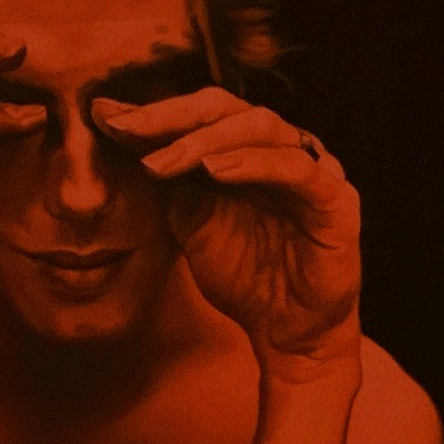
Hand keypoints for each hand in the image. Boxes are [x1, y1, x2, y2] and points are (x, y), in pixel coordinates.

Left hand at [97, 89, 361, 370]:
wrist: (285, 334)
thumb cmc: (244, 276)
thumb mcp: (190, 220)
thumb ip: (165, 175)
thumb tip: (113, 124)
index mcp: (247, 149)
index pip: (200, 114)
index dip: (155, 114)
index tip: (107, 119)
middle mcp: (281, 148)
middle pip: (227, 108)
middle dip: (174, 117)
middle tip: (130, 129)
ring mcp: (312, 169)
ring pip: (260, 128)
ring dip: (207, 140)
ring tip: (166, 160)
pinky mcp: (336, 199)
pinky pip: (297, 169)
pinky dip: (254, 164)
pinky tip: (217, 172)